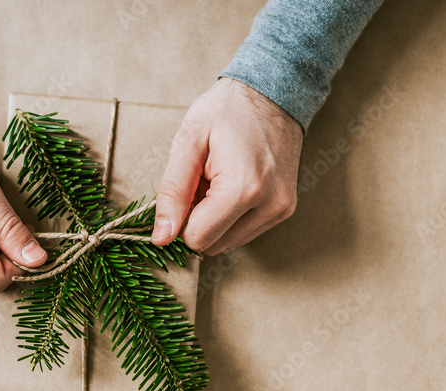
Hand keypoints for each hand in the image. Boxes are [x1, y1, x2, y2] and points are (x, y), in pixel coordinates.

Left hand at [153, 78, 302, 253]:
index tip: (187, 189)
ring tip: (218, 180)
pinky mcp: (284, 209)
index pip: (197, 238)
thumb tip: (161, 237)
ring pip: (228, 243)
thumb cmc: (228, 110)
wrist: (273, 90)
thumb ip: (172, 193)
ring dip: (214, 220)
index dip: (181, 219)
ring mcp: (280, 209)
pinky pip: (244, 232)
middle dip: (197, 220)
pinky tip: (232, 186)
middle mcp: (269, 205)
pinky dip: (230, 217)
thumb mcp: (188, 142)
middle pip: (213, 244)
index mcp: (243, 189)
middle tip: (203, 181)